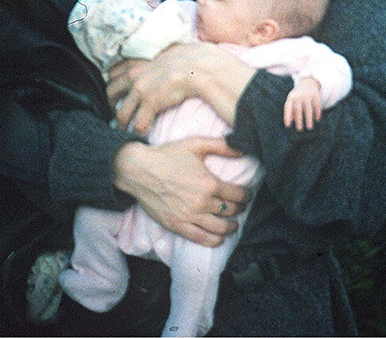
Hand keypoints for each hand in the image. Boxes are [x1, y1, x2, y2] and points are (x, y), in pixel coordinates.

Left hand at [106, 42, 256, 134]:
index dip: (113, 84)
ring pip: (122, 113)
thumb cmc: (190, 57)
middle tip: (117, 113)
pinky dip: (139, 131)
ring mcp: (140, 90)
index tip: (117, 93)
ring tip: (125, 132)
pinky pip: (138, 123)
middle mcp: (134, 75)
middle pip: (110, 92)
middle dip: (111, 105)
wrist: (199, 66)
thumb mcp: (168, 52)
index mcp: (138, 61)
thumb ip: (160, 57)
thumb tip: (167, 58)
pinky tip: (143, 135)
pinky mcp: (150, 103)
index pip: (114, 73)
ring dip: (122, 125)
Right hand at [113, 138, 250, 245]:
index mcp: (209, 183)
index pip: (238, 194)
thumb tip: (243, 148)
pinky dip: (214, 241)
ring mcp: (190, 216)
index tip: (247, 195)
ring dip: (231, 227)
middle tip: (240, 207)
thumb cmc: (167, 155)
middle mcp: (202, 202)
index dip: (246, 195)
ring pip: (220, 228)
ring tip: (233, 224)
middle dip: (239, 209)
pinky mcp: (177, 225)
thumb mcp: (196, 144)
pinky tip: (219, 238)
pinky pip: (201, 239)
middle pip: (230, 211)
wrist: (138, 170)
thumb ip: (222, 146)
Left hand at [284, 77, 322, 130]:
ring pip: (308, 109)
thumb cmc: (298, 96)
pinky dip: (317, 113)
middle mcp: (299, 96)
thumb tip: (288, 124)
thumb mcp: (292, 101)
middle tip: (299, 129)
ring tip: (309, 128)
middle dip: (299, 120)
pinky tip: (317, 120)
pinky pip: (317, 106)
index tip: (287, 126)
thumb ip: (289, 111)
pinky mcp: (316, 95)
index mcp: (291, 98)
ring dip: (309, 119)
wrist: (308, 83)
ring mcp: (308, 95)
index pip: (288, 107)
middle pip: (298, 109)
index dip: (287, 116)